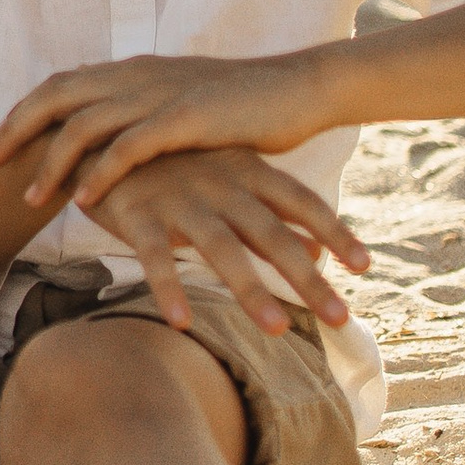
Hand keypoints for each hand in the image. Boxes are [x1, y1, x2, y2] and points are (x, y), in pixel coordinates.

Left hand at [0, 52, 336, 216]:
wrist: (299, 88)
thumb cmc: (243, 106)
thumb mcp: (181, 105)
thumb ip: (145, 116)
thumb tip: (115, 140)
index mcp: (134, 70)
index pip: (62, 84)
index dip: (24, 110)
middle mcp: (138, 74)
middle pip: (57, 96)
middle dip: (17, 129)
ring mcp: (160, 93)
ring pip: (86, 123)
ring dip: (52, 160)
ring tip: (32, 195)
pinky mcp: (186, 118)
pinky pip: (130, 146)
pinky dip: (101, 172)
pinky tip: (85, 199)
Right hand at [85, 146, 367, 336]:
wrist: (98, 134)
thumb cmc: (176, 163)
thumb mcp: (230, 176)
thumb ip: (275, 214)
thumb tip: (320, 253)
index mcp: (246, 168)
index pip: (302, 201)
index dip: (334, 233)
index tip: (365, 267)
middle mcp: (219, 182)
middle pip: (271, 234)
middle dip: (308, 278)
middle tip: (341, 318)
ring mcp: (178, 197)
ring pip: (220, 248)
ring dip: (250, 290)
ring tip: (278, 330)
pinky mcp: (136, 213)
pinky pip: (154, 256)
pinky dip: (169, 288)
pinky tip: (183, 324)